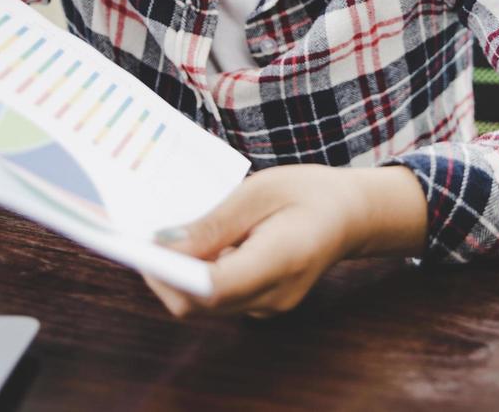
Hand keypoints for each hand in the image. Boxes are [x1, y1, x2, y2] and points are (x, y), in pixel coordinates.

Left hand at [143, 164, 427, 318]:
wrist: (351, 214)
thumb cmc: (309, 192)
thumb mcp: (260, 190)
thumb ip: (214, 222)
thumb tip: (164, 244)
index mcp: (281, 260)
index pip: (213, 288)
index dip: (171, 272)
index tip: (147, 245)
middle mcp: (273, 296)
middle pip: (199, 305)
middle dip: (165, 274)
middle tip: (149, 235)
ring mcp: (268, 307)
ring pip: (203, 306)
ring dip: (179, 275)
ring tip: (177, 235)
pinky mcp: (260, 305)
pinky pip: (217, 300)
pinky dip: (198, 276)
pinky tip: (201, 245)